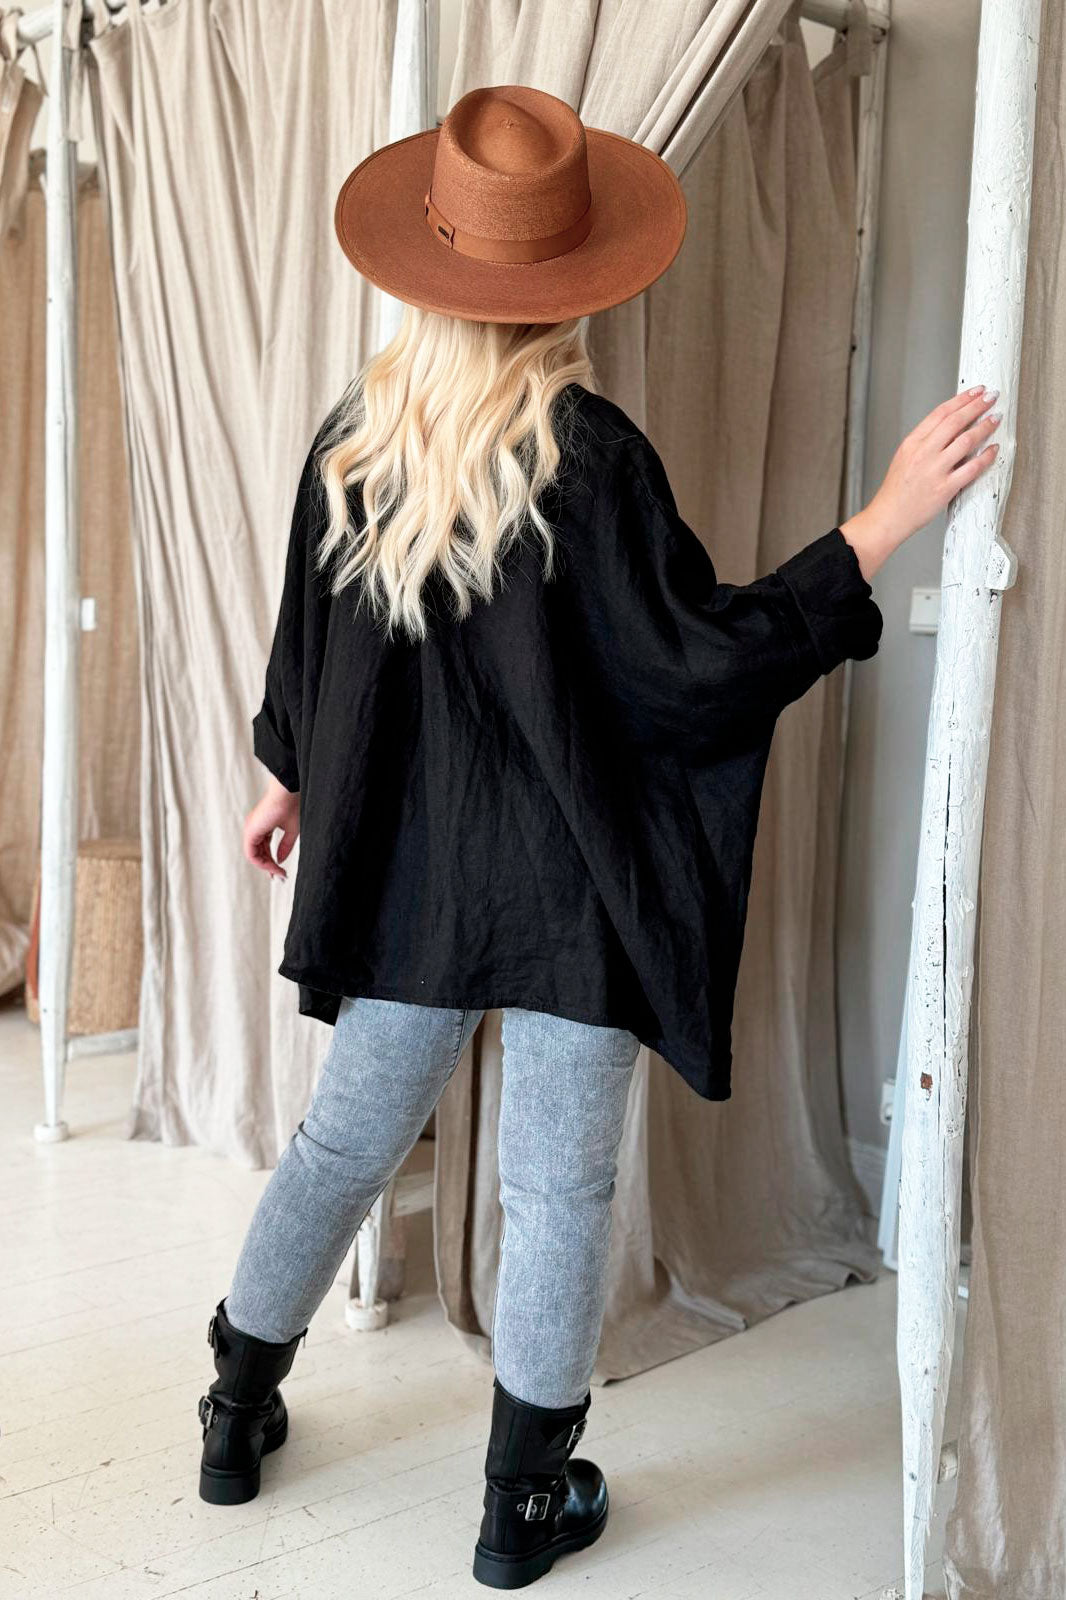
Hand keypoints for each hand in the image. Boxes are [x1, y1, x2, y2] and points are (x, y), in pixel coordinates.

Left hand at [244, 776, 299, 880]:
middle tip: (281, 877)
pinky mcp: (251, 832)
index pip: (264, 848)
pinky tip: (273, 867)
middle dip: (270, 867)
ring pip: (254, 856)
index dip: (272, 861)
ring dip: (267, 867)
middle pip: (259, 853)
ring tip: (279, 873)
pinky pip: (252, 854)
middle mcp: (254, 828)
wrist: (288, 794)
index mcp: (262, 825)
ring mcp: (251, 830)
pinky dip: (262, 863)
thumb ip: (285, 846)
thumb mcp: (292, 831)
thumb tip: (280, 861)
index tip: (282, 872)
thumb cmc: (293, 807)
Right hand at [840, 386, 1002, 579]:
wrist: (888, 517)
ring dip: (985, 426)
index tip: (975, 392)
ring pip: (966, 440)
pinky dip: (986, 456)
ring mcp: (934, 470)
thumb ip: (925, 441)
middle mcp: (923, 453)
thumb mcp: (904, 457)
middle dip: (977, 405)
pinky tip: (993, 449)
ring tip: (996, 418)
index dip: (961, 399)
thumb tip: (951, 426)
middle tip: (991, 397)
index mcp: (912, 443)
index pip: (940, 413)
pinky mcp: (944, 488)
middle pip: (955, 421)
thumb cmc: (897, 491)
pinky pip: (972, 468)